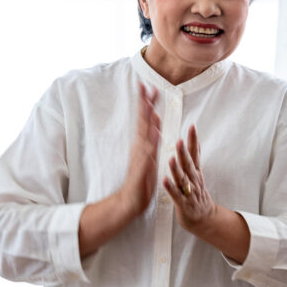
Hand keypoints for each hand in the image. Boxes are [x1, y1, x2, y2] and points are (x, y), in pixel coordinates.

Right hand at [118, 83, 160, 216]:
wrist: (130, 200)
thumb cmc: (141, 178)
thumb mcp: (149, 153)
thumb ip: (152, 136)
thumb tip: (156, 118)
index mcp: (143, 142)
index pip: (146, 118)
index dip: (147, 102)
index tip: (149, 86)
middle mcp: (140, 146)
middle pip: (142, 121)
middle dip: (144, 104)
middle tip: (145, 86)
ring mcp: (139, 156)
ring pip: (143, 134)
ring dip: (146, 119)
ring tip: (148, 104)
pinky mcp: (141, 169)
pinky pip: (146, 155)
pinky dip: (150, 144)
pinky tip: (154, 134)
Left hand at [163, 125, 215, 232]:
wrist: (204, 219)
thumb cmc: (197, 195)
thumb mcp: (198, 174)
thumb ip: (196, 159)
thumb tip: (196, 142)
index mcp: (195, 172)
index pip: (195, 153)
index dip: (193, 140)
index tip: (192, 127)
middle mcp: (193, 181)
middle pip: (188, 164)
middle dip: (184, 152)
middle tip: (180, 140)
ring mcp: (189, 192)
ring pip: (182, 179)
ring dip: (176, 169)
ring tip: (171, 159)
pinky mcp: (183, 204)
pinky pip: (176, 195)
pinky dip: (170, 188)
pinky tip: (164, 180)